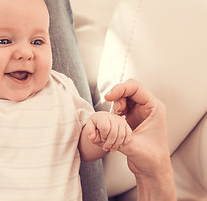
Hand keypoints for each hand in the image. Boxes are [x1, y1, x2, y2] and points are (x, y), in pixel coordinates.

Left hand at [85, 111, 131, 151]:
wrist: (103, 118)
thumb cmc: (96, 123)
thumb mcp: (89, 125)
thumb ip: (89, 131)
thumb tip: (93, 137)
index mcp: (103, 117)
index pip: (105, 127)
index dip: (103, 136)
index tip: (102, 139)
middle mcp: (113, 117)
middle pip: (114, 133)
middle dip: (109, 143)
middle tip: (106, 148)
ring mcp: (121, 121)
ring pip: (122, 135)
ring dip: (117, 144)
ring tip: (112, 149)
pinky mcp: (126, 125)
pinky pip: (128, 135)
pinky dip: (124, 142)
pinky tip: (119, 145)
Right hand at [105, 79, 175, 199]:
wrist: (152, 169)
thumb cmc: (149, 158)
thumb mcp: (131, 144)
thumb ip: (117, 133)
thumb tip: (103, 123)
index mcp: (154, 107)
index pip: (135, 87)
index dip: (119, 89)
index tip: (108, 98)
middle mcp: (148, 106)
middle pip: (129, 89)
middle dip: (117, 96)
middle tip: (112, 108)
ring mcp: (141, 111)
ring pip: (124, 96)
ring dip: (115, 103)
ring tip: (116, 116)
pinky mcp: (133, 117)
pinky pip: (121, 105)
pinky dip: (115, 109)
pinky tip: (114, 119)